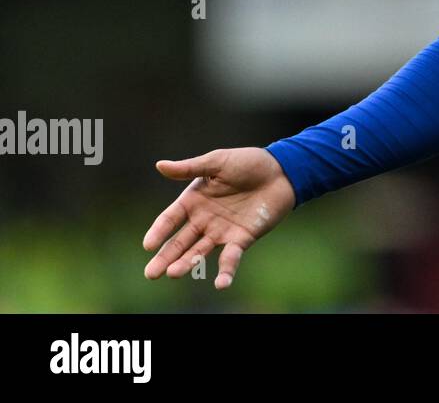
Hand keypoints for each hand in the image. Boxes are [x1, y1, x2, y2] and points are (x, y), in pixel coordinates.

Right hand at [143, 147, 296, 289]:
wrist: (282, 170)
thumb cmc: (248, 162)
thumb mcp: (217, 162)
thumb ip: (190, 168)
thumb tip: (159, 165)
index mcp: (194, 201)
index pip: (170, 219)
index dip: (159, 232)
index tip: (148, 245)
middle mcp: (204, 219)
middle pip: (180, 242)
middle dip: (165, 257)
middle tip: (151, 274)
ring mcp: (222, 231)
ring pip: (199, 252)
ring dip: (187, 264)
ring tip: (173, 274)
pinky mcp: (241, 239)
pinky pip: (230, 257)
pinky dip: (226, 271)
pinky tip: (220, 284)